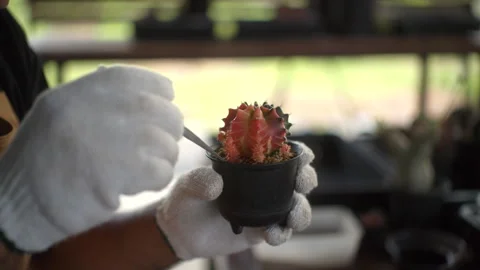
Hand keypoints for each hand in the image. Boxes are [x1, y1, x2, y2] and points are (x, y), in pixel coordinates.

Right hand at [0, 65, 183, 251]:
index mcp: (79, 92)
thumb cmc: (47, 160)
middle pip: (161, 111)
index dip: (161, 96)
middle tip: (161, 145)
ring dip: (164, 158)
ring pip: (164, 143)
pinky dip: (157, 179)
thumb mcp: (64, 113)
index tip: (162, 110)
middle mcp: (89, 110)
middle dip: (170, 130)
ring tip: (146, 168)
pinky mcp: (108, 176)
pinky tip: (138, 183)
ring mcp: (99, 141)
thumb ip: (105, 101)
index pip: (142, 81)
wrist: (14, 204)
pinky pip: (158, 171)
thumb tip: (160, 98)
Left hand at [156, 142, 317, 259]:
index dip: (298, 152)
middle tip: (302, 183)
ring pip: (297, 207)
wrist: (181, 233)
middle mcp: (263, 185)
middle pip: (297, 178)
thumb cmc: (186, 199)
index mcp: (250, 165)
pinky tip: (272, 235)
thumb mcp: (187, 185)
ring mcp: (266, 208)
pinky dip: (282, 233)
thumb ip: (199, 180)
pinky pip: (281, 231)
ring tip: (292, 218)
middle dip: (307, 179)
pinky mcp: (262, 231)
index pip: (281, 153)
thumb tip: (217, 184)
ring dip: (302, 211)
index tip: (303, 155)